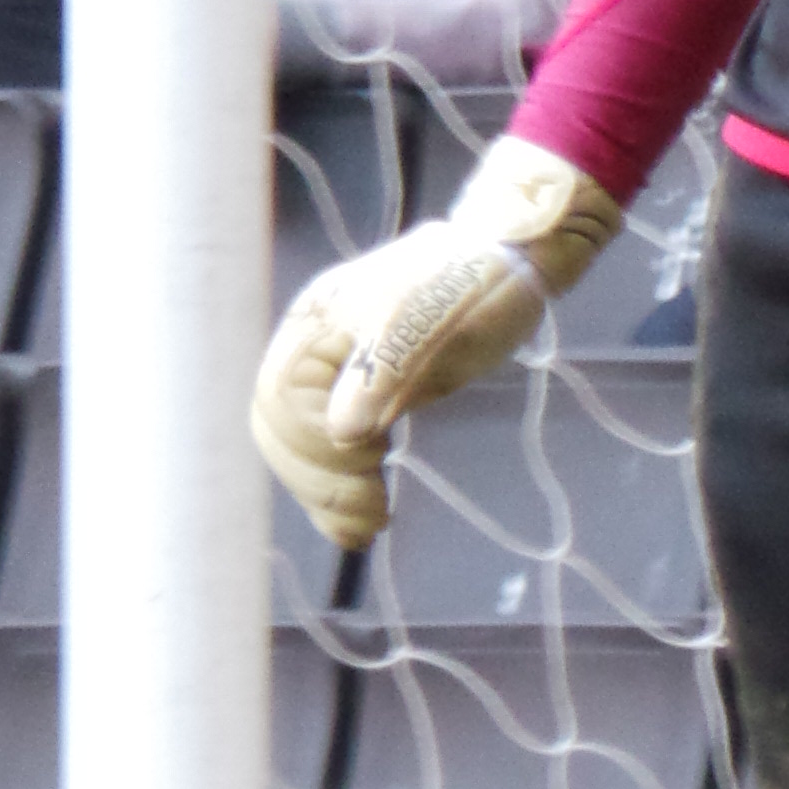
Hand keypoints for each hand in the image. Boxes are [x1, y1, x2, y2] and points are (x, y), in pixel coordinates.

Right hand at [249, 133, 622, 548]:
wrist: (509, 263)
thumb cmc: (475, 283)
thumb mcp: (437, 320)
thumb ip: (387, 370)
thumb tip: (343, 432)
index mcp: (317, 320)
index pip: (282, 399)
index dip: (316, 444)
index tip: (374, 461)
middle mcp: (313, 348)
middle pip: (278, 429)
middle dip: (320, 477)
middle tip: (376, 507)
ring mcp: (333, 374)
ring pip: (297, 446)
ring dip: (325, 493)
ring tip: (371, 524)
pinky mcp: (361, 399)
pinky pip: (326, 451)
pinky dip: (336, 493)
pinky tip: (358, 525)